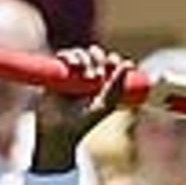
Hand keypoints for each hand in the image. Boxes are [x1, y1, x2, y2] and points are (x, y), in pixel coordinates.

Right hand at [33, 47, 135, 165]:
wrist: (60, 130)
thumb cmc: (84, 122)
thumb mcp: (105, 103)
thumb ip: (116, 85)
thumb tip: (129, 62)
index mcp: (100, 82)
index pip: (107, 63)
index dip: (111, 60)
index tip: (112, 62)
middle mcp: (85, 75)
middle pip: (93, 56)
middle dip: (97, 57)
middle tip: (98, 74)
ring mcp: (70, 73)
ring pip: (79, 54)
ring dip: (84, 58)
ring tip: (85, 74)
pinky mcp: (56, 72)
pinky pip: (62, 57)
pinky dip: (68, 56)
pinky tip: (74, 66)